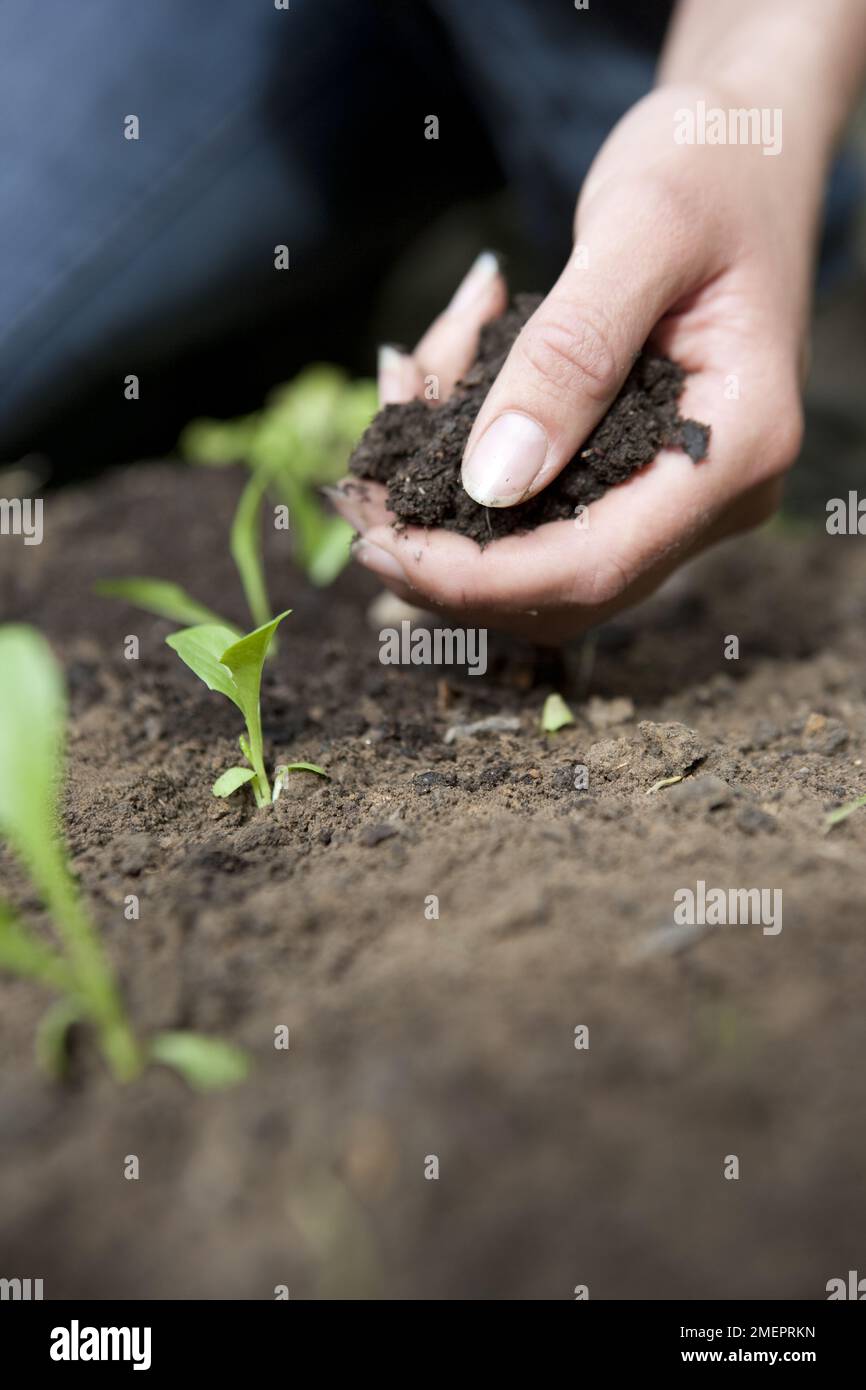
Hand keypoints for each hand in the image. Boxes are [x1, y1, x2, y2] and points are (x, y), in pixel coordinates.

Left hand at [331, 85, 807, 641]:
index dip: (477, 577)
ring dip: (444, 504)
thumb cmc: (711, 165)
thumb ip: (570, 354)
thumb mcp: (640, 231)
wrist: (747, 144)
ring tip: (400, 387)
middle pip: (560, 587)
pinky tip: (427, 381)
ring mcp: (674, 494)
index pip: (596, 564)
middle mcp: (713, 495)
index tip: (377, 541)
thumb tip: (490, 482)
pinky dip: (465, 463)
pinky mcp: (634, 476)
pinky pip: (534, 506)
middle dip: (442, 553)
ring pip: (534, 555)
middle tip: (353, 490)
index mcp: (738, 447)